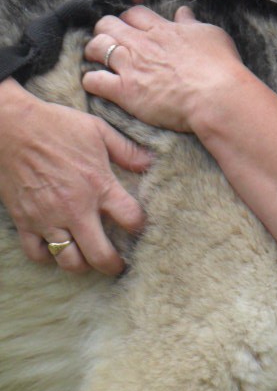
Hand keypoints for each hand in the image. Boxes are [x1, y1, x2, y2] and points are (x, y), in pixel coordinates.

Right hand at [0, 84, 149, 274]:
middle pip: (100, 255)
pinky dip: (49, 256)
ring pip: (69, 261)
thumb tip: (149, 163)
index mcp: (98, 185)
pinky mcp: (24, 221)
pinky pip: (38, 253)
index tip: (137, 225)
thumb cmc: (56, 126)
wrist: (10, 127)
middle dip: (113, 265)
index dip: (140, 226)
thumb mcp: (98, 130)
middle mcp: (75, 208)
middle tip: (118, 265)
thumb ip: (126, 150)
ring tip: (88, 258)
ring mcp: (48, 218)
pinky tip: (57, 248)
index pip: (131, 219)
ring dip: (82, 264)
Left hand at [82, 5, 244, 133]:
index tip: (132, 28)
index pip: (133, 13)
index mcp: (162, 29)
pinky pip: (93, 80)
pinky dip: (91, 80)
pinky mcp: (125, 91)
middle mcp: (141, 43)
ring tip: (97, 59)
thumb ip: (192, 23)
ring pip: (95, 47)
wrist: (216, 96)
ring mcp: (130, 66)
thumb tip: (184, 13)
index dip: (129, 19)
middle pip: (107, 24)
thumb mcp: (211, 35)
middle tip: (110, 41)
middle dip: (104, 30)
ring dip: (93, 51)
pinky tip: (97, 83)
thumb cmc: (220, 66)